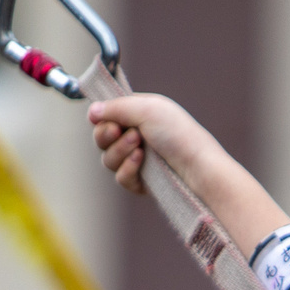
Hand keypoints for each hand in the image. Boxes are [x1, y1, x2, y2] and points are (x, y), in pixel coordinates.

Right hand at [88, 91, 204, 197]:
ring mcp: (138, 160)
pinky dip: (128, 169)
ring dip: (120, 151)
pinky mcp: (141, 182)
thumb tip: (91, 111)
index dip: (102, 119)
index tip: (110, 121)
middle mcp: (136, 135)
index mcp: (138, 114)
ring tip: (139, 146)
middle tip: (122, 132)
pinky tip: (141, 161)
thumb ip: (116, 107)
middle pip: (101, 138)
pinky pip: (120, 177)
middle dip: (107, 136)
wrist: (197, 168)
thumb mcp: (147, 109)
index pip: (106, 116)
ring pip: (108, 159)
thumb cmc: (178, 134)